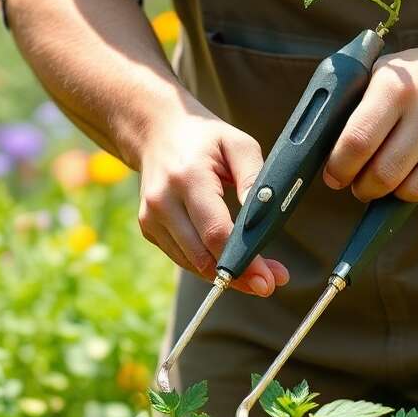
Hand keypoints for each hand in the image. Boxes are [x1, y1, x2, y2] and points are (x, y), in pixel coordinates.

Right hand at [135, 106, 289, 296]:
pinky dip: (207, 264)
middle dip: (238, 275)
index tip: (268, 280)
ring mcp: (150, 217)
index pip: (215, 231)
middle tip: (269, 284)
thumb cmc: (204, 138)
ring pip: (192, 263)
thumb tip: (265, 216)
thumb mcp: (238, 144)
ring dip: (224, 275)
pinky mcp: (148, 228)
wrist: (157, 131)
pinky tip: (229, 262)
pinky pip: (183, 257)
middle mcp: (162, 201)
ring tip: (256, 276)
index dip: (243, 260)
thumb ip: (255, 177)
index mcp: (186, 177)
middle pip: (202, 256)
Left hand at [323, 41, 417, 201]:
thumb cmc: (414, 79)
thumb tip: (320, 146)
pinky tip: (399, 180)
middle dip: (356, 184)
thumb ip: (352, 106)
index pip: (357, 140)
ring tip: (373, 181)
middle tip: (350, 180)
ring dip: (378, 192)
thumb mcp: (379, 75)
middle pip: (378, 171)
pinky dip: (403, 193)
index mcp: (392, 88)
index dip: (339, 166)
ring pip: (399, 187)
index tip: (332, 174)